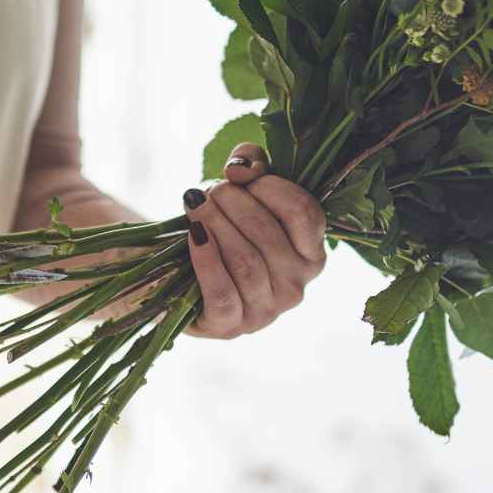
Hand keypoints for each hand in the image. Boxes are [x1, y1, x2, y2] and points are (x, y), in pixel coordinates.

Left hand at [183, 143, 325, 338]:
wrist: (181, 276)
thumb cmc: (223, 229)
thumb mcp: (244, 191)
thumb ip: (252, 165)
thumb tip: (241, 169)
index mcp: (311, 254)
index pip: (304, 214)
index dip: (270, 187)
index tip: (239, 176)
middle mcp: (296, 288)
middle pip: (268, 234)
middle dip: (234, 203)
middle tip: (210, 191)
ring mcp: (265, 312)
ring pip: (245, 262)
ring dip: (216, 225)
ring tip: (195, 206)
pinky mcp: (230, 327)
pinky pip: (223, 292)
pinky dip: (206, 259)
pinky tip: (193, 235)